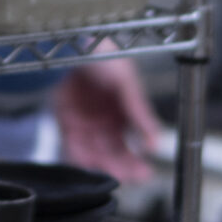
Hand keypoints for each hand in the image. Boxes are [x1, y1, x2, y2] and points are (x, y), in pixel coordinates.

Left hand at [54, 57, 164, 183]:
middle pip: (113, 154)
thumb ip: (140, 113)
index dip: (136, 162)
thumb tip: (155, 143)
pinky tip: (85, 163)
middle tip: (127, 177)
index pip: (132, 146)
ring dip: (100, 165)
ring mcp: (85, 124)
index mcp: (123, 116)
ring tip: (107, 172)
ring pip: (93, 154)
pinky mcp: (66, 121)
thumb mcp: (127, 85)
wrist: (77, 45)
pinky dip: (77, 156)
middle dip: (120, 167)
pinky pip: (71, 145)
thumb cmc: (106, 59)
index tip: (144, 173)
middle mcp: (105, 123)